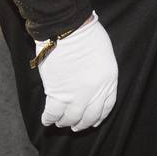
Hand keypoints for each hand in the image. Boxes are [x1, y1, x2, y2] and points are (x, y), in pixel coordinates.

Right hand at [35, 15, 118, 131]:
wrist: (68, 29)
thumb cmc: (86, 34)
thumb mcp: (104, 54)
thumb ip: (100, 72)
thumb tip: (91, 82)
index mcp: (109, 80)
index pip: (106, 107)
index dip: (99, 116)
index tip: (93, 121)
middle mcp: (94, 92)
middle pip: (89, 116)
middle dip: (82, 124)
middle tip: (75, 126)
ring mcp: (76, 95)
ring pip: (71, 118)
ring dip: (65, 122)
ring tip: (60, 122)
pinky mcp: (57, 93)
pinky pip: (53, 113)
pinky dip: (49, 119)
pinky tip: (47, 120)